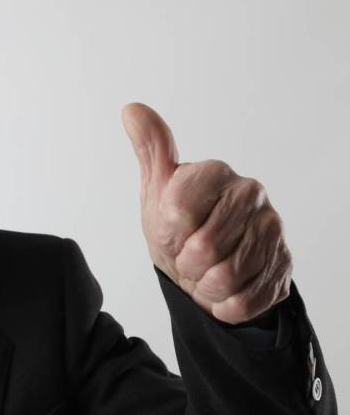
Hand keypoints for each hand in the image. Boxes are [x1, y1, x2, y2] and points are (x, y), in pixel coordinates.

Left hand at [121, 102, 290, 323]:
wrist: (207, 266)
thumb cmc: (179, 224)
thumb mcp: (157, 189)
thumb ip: (150, 150)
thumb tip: (131, 110)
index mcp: (216, 172)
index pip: (178, 211)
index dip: (167, 233)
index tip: (170, 231)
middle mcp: (250, 193)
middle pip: (203, 248)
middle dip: (185, 263)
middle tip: (187, 257)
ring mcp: (273, 229)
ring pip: (225, 277)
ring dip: (204, 285)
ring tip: (205, 272)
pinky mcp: (284, 265)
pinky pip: (245, 299)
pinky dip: (225, 304)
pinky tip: (224, 290)